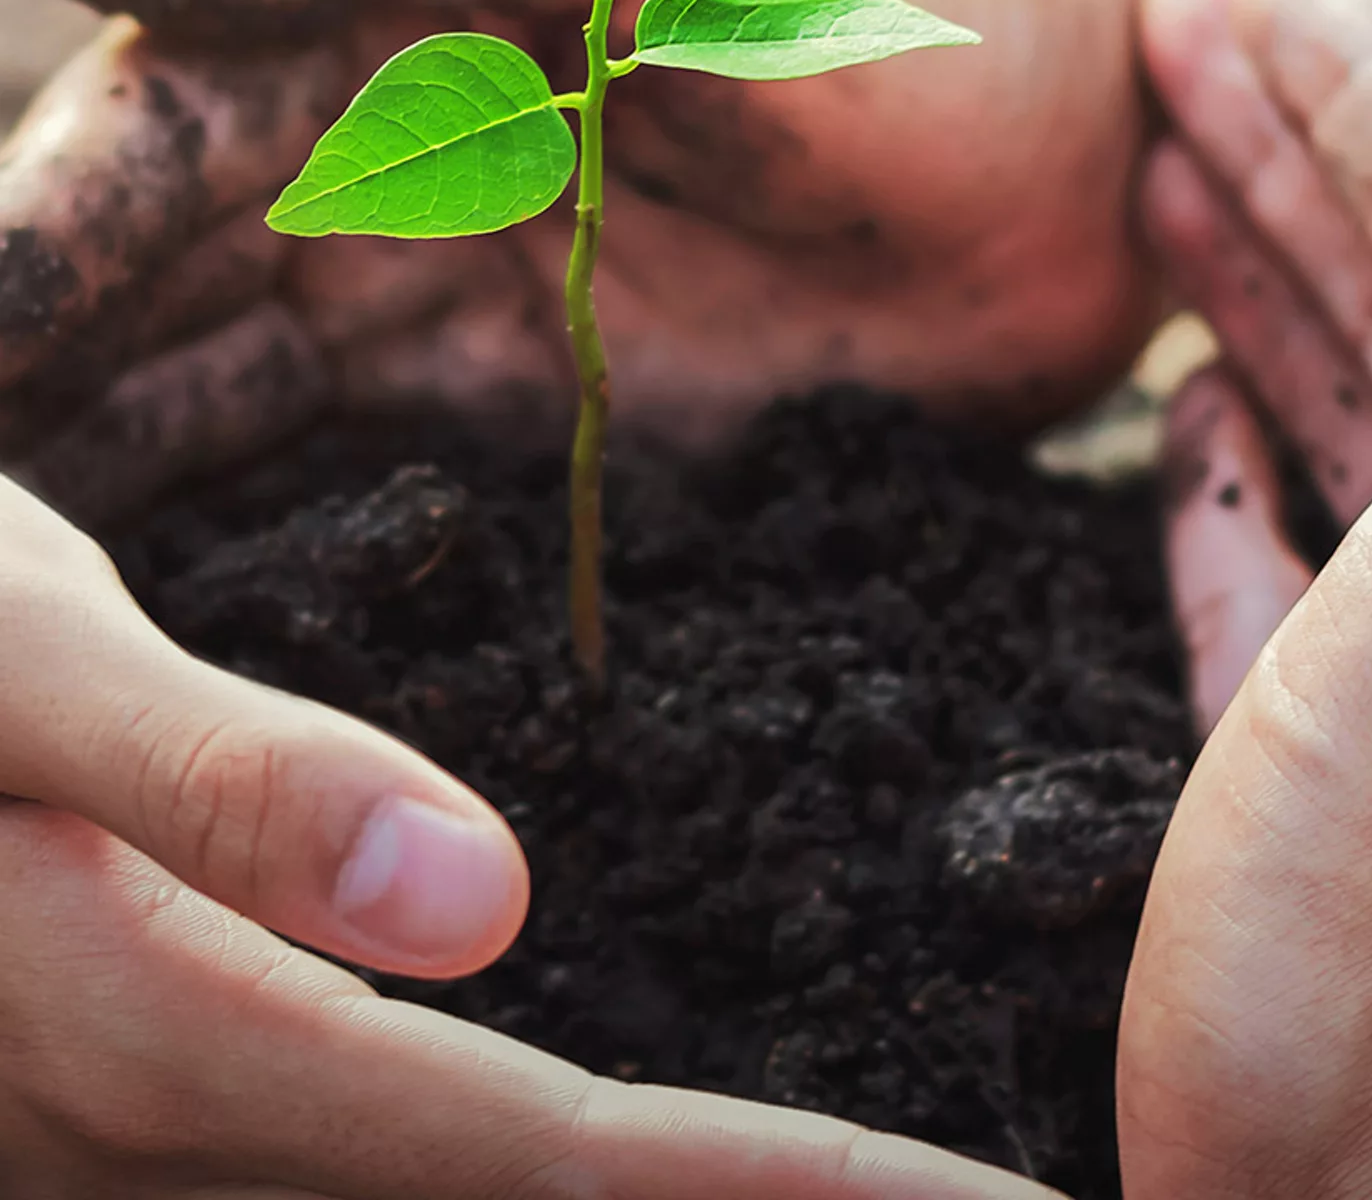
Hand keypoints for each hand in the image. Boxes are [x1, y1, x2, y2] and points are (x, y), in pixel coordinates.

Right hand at [0, 0, 1148, 519]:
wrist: (1073, 142)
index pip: (150, 127)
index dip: (32, 247)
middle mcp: (387, 139)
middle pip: (149, 273)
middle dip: (33, 389)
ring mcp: (452, 277)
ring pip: (216, 384)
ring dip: (99, 483)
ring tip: (13, 628)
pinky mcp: (529, 395)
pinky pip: (351, 470)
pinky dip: (243, 538)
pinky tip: (150, 644)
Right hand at [0, 474, 1050, 1199]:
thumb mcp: (22, 666)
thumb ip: (233, 789)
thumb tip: (482, 900)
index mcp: (154, 1034)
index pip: (527, 1154)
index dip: (762, 1190)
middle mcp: (137, 1142)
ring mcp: (117, 1155)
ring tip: (847, 1191)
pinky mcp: (126, 1103)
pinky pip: (358, 1163)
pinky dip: (520, 1174)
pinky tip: (636, 1150)